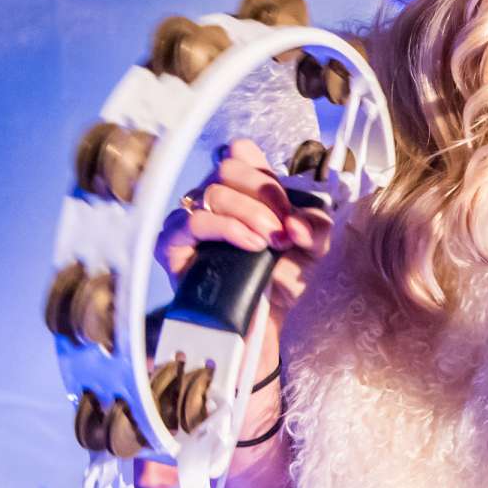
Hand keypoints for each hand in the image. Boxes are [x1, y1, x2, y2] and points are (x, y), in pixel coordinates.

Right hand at [154, 137, 327, 436]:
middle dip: (264, 193)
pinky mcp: (172, 250)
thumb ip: (316, 224)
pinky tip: (250, 244)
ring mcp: (188, 224)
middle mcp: (210, 202)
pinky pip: (189, 222)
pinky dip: (226, 226)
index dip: (268, 174)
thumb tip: (300, 220)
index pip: (240, 155)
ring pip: (211, 191)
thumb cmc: (284, 285)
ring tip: (272, 240)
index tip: (290, 209)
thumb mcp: (313, 249)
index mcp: (240, 193)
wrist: (262, 332)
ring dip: (250, 211)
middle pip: (226, 168)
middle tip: (284, 228)